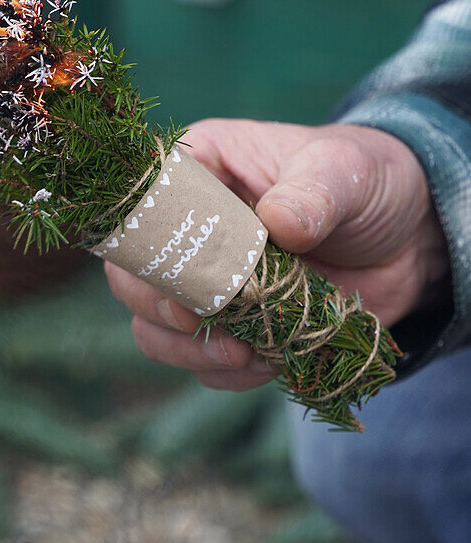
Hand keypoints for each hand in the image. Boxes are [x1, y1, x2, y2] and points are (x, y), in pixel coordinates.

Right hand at [105, 119, 448, 391]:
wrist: (410, 237)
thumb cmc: (366, 179)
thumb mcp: (344, 170)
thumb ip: (313, 193)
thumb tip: (278, 223)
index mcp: (201, 169)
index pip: (141, 202)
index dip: (141, 242)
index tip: (174, 275)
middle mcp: (188, 228)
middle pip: (131, 274)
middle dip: (157, 305)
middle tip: (196, 320)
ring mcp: (207, 282)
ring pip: (155, 328)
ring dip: (188, 350)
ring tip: (241, 352)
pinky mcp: (233, 326)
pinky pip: (204, 362)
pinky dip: (226, 373)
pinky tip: (266, 364)